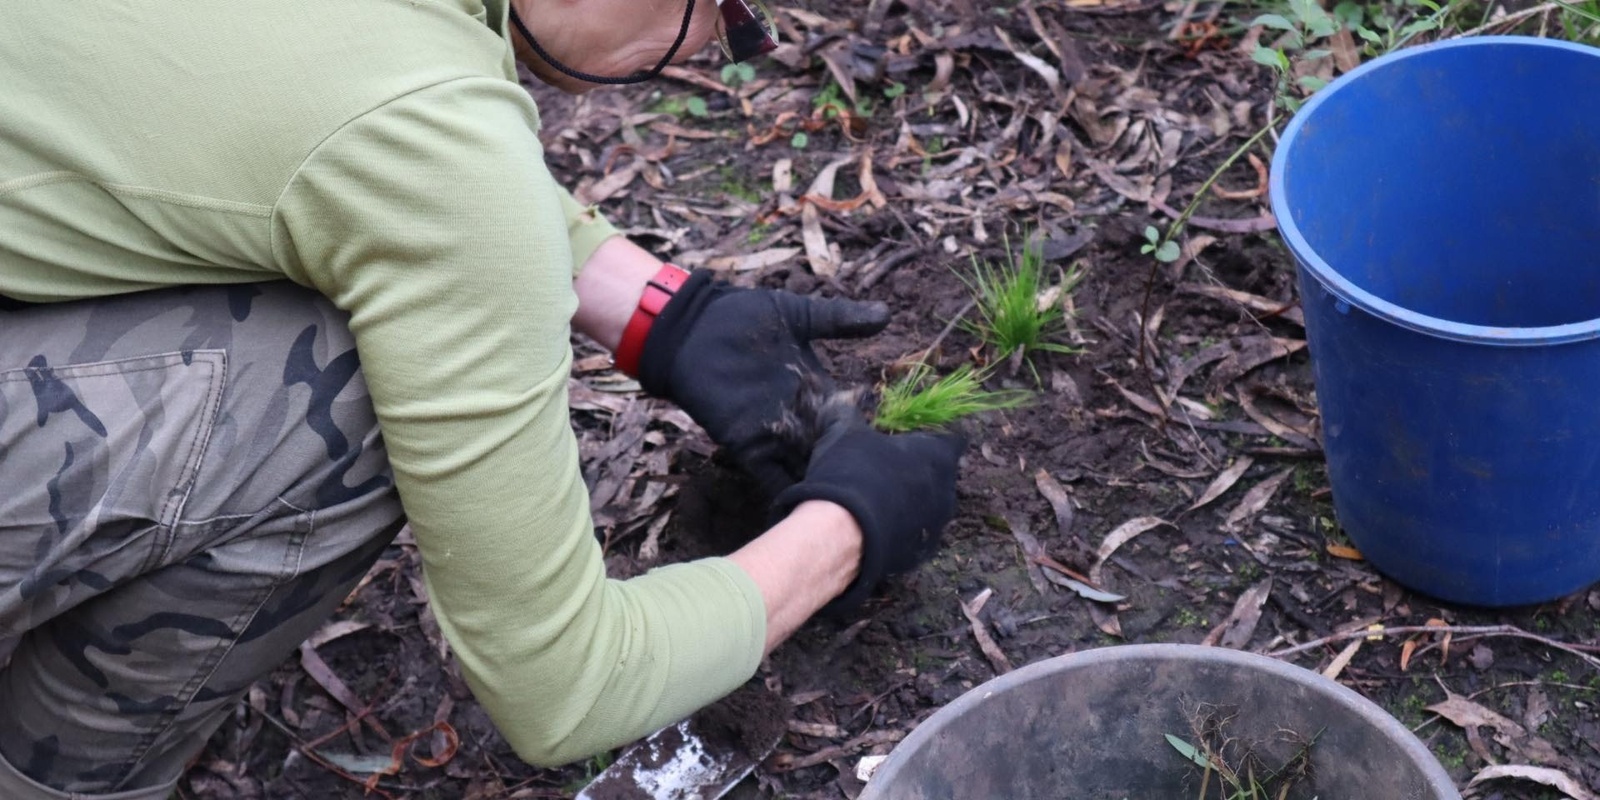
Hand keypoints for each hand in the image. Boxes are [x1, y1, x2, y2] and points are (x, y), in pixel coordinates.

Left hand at [638, 271, 888, 496]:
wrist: (693, 326)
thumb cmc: (742, 316)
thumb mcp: (797, 315)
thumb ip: (839, 319)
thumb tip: (886, 314)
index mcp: (815, 388)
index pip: (846, 419)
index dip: (864, 435)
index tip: (891, 456)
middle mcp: (798, 416)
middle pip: (828, 450)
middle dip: (847, 469)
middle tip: (876, 493)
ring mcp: (772, 433)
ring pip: (804, 468)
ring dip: (822, 486)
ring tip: (849, 511)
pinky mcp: (745, 444)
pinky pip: (767, 476)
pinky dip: (785, 493)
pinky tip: (806, 514)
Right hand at [772, 405, 965, 614]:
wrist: (840, 534)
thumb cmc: (851, 473)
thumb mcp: (845, 433)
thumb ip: (850, 413)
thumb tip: (845, 398)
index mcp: (938, 456)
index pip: (954, 437)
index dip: (935, 434)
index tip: (914, 436)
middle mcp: (946, 491)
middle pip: (942, 473)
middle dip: (921, 469)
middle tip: (889, 465)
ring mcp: (936, 526)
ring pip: (930, 505)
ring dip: (912, 499)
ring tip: (879, 497)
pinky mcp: (920, 554)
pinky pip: (915, 533)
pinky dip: (901, 527)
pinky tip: (875, 524)